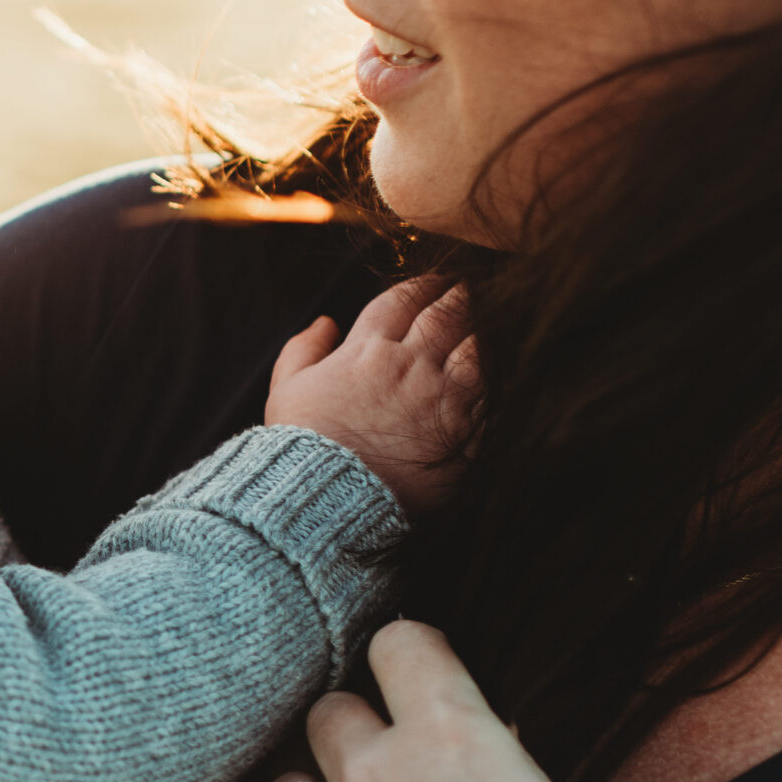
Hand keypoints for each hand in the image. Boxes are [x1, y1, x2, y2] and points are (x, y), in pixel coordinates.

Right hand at [264, 277, 477, 510]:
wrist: (330, 499)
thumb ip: (304, 348)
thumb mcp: (287, 388)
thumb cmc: (303, 445)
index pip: (402, 301)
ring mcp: (443, 400)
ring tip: (483, 327)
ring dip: (481, 332)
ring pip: (477, 349)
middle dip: (459, 296)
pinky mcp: (466, 435)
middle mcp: (410, 366)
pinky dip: (495, 379)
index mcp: (366, 350)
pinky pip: (492, 396)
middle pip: (446, 315)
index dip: (421, 284)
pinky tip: (494, 373)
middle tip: (467, 288)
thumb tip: (325, 322)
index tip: (433, 281)